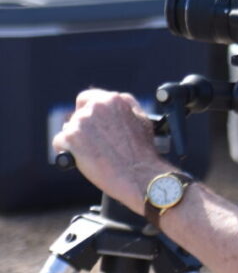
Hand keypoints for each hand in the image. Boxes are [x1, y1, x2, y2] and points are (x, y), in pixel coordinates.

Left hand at [52, 90, 171, 211]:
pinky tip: (81, 158)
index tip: (90, 121)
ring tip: (93, 153)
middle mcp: (95, 108)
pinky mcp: (70, 138)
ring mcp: (81, 123)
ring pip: (68, 129)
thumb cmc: (142, 151)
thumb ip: (125, 105)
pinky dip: (67, 151)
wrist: (137, 174)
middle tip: (95, 143)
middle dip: (84, 128)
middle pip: (78, 115)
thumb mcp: (142, 119)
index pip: (87, 98)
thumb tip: (111, 102)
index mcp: (112, 100)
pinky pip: (60, 142)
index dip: (87, 110)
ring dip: (77, 140)